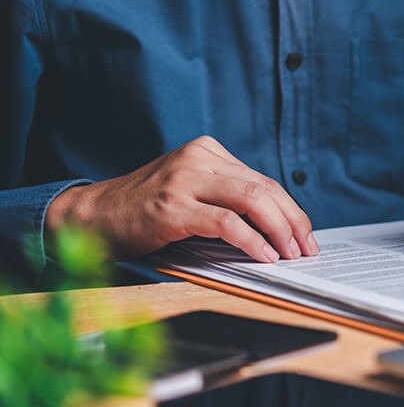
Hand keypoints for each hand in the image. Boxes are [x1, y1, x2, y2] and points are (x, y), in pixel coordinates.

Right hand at [45, 136, 318, 262]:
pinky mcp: (174, 206)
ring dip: (279, 231)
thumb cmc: (148, 208)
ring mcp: (185, 180)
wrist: (94, 215)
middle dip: (293, 222)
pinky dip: (252, 240)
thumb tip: (278, 225)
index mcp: (208, 151)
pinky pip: (227, 222)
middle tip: (306, 248)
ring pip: (252, 200)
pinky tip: (264, 255)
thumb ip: (227, 196)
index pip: (264, 180)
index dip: (291, 210)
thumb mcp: (192, 190)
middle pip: (265, 188)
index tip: (305, 234)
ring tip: (290, 254)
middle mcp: (199, 158)